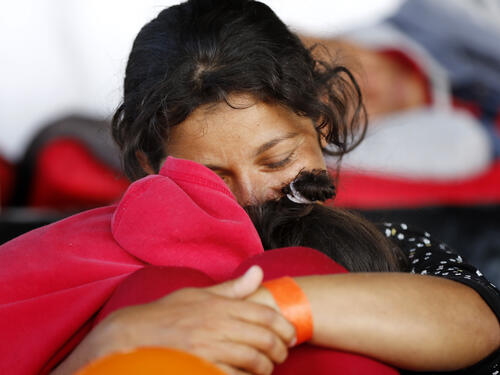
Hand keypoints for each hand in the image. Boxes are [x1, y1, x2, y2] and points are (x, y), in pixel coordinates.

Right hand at [53, 266, 293, 374]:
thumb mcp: (198, 294)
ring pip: (253, 359)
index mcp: (219, 306)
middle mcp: (217, 325)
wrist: (133, 336)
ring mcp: (209, 348)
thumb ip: (232, 288)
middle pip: (264, 338)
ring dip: (266, 367)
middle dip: (280, 350)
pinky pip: (234, 374)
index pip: (264, 315)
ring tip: (266, 368)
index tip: (290, 336)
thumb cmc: (167, 314)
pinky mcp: (201, 366)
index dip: (284, 327)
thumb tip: (259, 272)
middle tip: (281, 355)